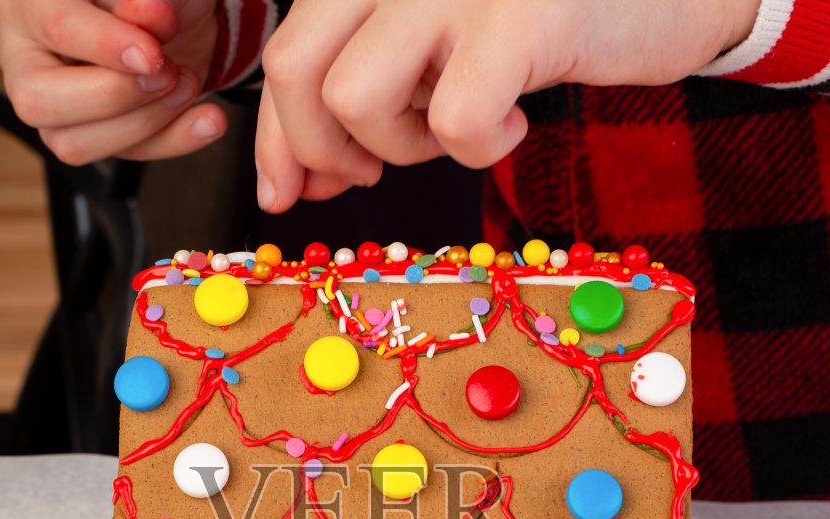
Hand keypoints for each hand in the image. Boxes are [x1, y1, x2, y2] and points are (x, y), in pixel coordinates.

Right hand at [0, 0, 224, 163]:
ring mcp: (52, 103)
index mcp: (32, 2)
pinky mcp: (88, 134)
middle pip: (39, 101)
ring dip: (145, 123)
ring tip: (186, 84)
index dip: (106, 45)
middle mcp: (27, 57)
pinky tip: (206, 120)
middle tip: (168, 73)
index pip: (56, 26)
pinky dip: (173, 140)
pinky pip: (121, 156)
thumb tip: (151, 16)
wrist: (174, 12)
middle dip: (116, 96)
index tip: (153, 56)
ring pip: (73, 144)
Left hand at [255, 0, 758, 210]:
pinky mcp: (518, 19)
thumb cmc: (553, 18)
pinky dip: (477, 147)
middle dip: (317, 147)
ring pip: (357, 98)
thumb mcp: (443, 37)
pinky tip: (514, 121)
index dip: (276, 133)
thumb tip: (300, 173)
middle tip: (367, 172)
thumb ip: (371, 81)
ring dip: (403, 144)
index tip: (286, 188)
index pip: (289, 48)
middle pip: (298, 69)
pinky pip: (453, 121)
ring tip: (459, 126)